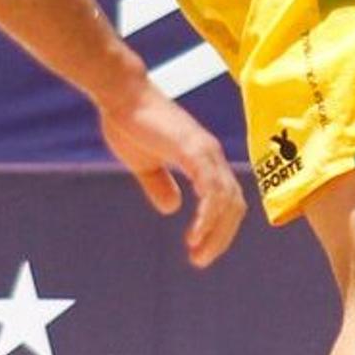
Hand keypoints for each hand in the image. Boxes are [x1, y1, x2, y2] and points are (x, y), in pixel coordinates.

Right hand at [96, 79, 243, 267]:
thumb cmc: (129, 122)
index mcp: (202, 158)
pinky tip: (195, 233)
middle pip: (233, 204)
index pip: (225, 199)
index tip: (199, 249)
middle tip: (200, 260)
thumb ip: (159, 185)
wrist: (121, 94)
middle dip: (220, 237)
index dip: (217, 227)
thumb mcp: (144, 164)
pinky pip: (212, 189)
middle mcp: (211, 155)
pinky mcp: (194, 150)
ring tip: (198, 255)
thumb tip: (172, 208)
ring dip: (216, 232)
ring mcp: (206, 152)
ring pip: (227, 200)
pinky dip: (208, 216)